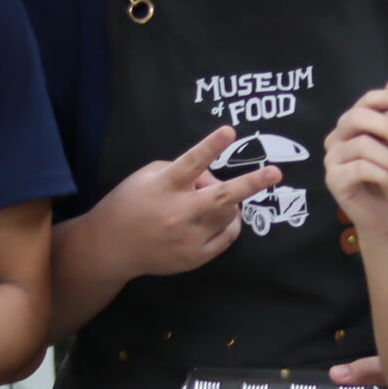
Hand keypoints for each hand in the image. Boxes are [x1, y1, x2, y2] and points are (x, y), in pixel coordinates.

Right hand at [94, 125, 280, 279]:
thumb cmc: (131, 203)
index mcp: (163, 187)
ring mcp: (188, 238)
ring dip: (228, 201)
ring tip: (208, 199)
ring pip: (228, 214)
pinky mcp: (194, 257)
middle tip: (275, 172)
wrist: (112, 247)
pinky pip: (227, 236)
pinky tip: (219, 217)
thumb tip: (212, 177)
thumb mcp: (149, 175)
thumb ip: (182, 170)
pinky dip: (229, 223)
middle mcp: (178, 213)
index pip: (191, 163)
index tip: (230, 130)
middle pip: (221, 197)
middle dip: (250, 183)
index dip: (211, 147)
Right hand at [322, 79, 387, 235]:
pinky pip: (361, 168)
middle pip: (356, 117)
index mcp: (353, 126)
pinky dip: (383, 175)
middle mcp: (338, 138)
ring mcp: (332, 158)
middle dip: (387, 127)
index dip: (386, 97)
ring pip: (363, 145)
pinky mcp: (333, 179)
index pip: (365, 101)